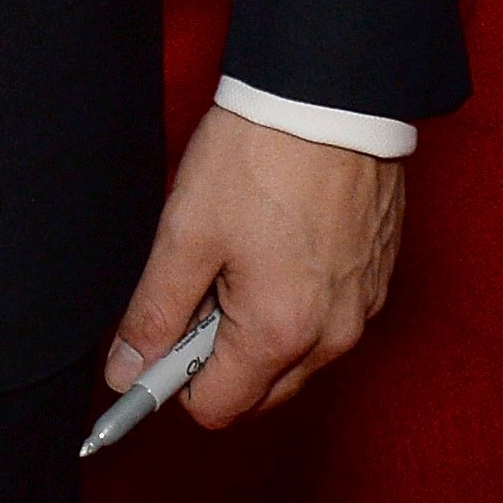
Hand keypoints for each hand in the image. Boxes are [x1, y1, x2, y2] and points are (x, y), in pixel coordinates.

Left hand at [109, 104, 404, 425]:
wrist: (330, 94)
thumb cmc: (258, 156)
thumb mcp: (185, 233)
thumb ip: (153, 313)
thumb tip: (125, 373)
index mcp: (281, 333)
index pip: (215, 408)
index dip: (172, 380)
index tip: (154, 337)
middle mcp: (333, 336)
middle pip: (258, 390)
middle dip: (216, 356)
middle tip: (197, 283)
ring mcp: (363, 308)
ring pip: (294, 356)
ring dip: (257, 327)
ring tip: (239, 253)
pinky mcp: (377, 278)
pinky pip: (326, 319)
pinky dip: (295, 301)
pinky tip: (276, 242)